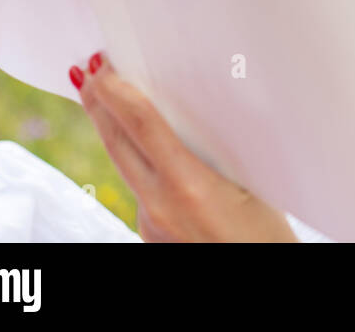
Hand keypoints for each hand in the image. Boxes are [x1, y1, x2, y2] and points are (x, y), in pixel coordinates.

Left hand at [71, 51, 298, 241]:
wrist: (256, 287)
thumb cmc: (266, 240)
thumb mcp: (251, 187)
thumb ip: (215, 156)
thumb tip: (191, 122)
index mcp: (189, 186)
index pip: (142, 125)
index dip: (118, 91)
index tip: (103, 66)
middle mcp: (160, 205)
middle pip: (117, 144)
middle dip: (98, 105)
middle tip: (89, 71)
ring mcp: (150, 223)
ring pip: (125, 166)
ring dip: (113, 131)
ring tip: (104, 99)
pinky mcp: (149, 234)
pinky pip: (139, 189)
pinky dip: (136, 163)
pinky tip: (144, 150)